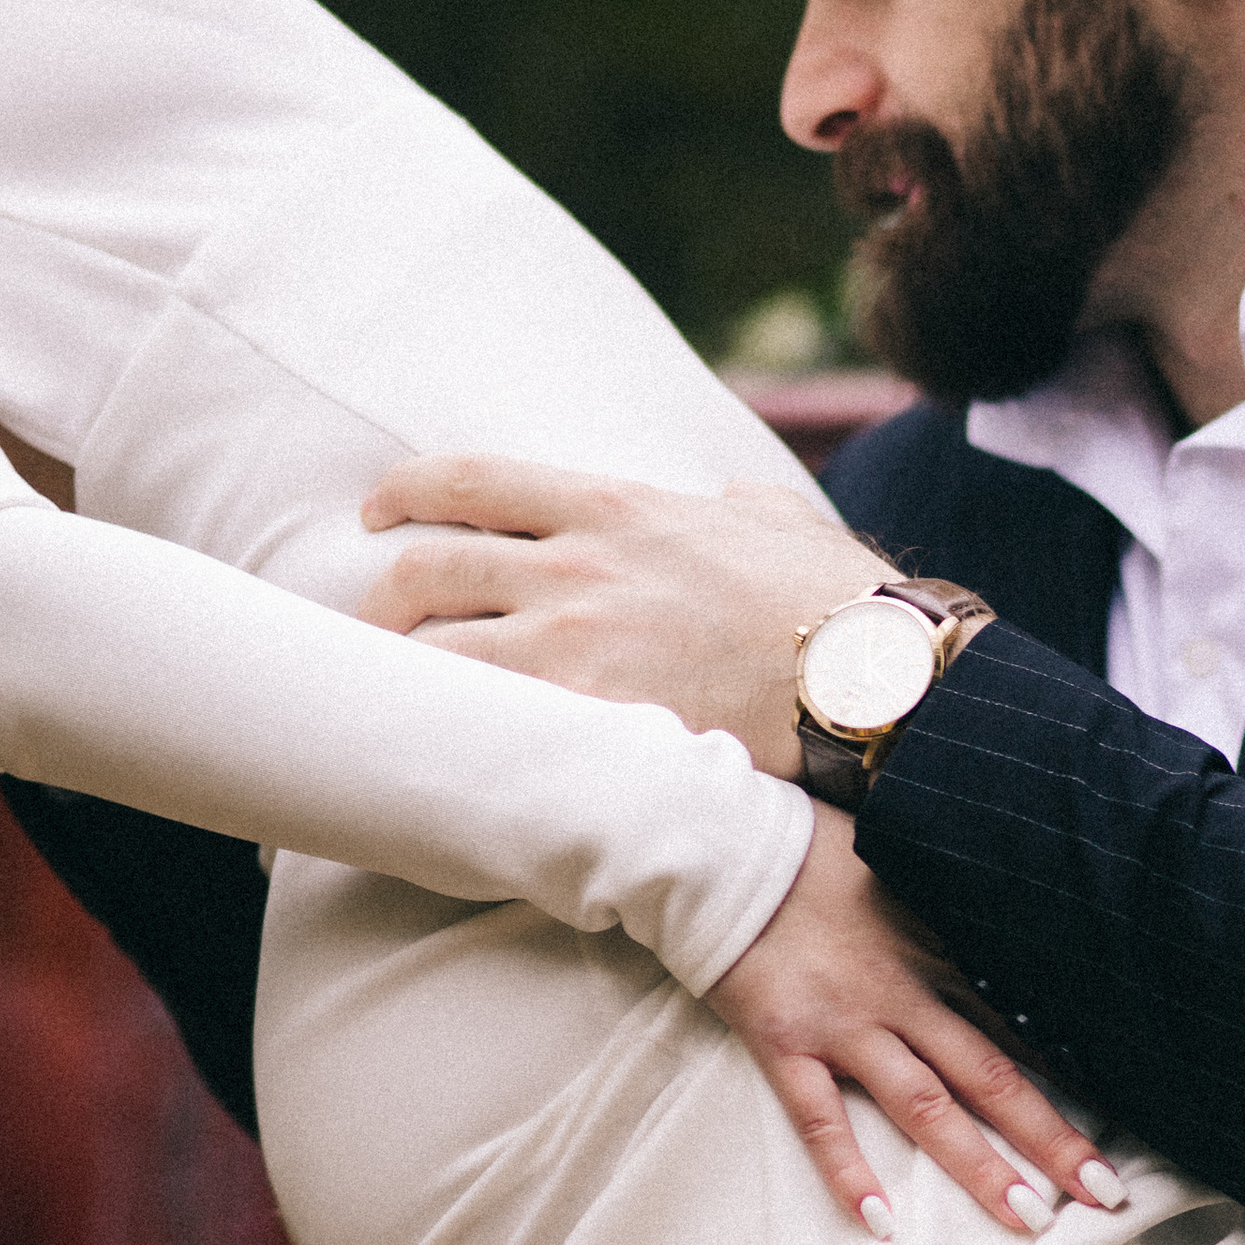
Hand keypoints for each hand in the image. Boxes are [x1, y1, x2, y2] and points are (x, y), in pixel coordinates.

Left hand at [360, 458, 889, 775]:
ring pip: (435, 656)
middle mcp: (576, 566)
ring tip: (400, 715)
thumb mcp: (780, 524)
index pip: (470, 479)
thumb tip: (733, 501)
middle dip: (379, 601)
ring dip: (403, 685)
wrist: (871, 675)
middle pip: (426, 569)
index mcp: (614, 506)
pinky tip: (443, 765)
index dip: (405, 492)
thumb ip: (739, 506)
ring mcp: (576, 645)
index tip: (377, 512)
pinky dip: (452, 746)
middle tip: (373, 634)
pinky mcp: (591, 721)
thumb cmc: (841, 601)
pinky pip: (486, 729)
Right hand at [709, 804, 1124, 1238]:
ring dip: (978, 1164)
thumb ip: (950, 912)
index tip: (1123, 1121)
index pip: (1019, 1026)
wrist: (723, 847)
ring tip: (1029, 1219)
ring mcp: (844, 1025)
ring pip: (925, 1106)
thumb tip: (1012, 932)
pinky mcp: (785, 1044)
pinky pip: (821, 1119)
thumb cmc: (812, 852)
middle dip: (1051, 1138)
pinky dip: (849, 1172)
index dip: (1073, 1077)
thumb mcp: (903, 868)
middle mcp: (902, 995)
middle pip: (992, 1076)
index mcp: (936, 951)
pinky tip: (881, 1223)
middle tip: (1104, 1194)